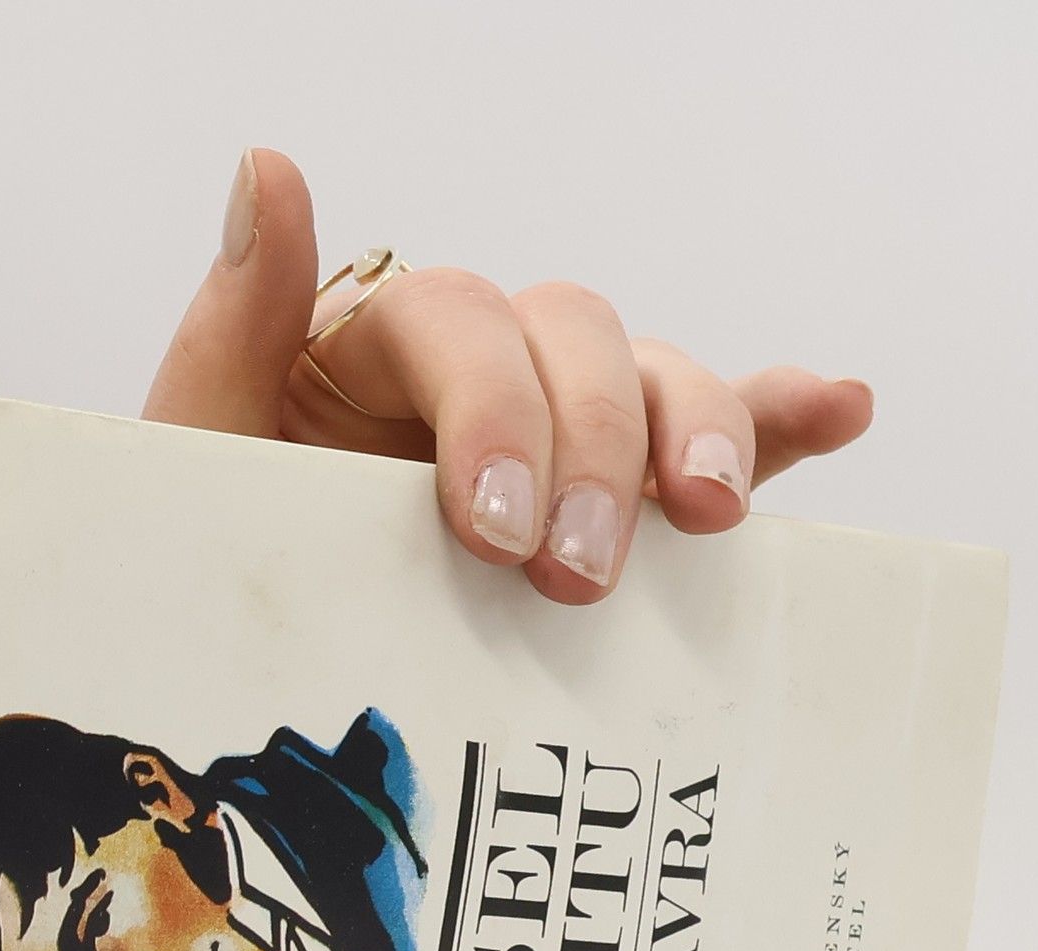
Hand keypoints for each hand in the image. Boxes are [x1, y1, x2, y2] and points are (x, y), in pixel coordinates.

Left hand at [144, 148, 872, 601]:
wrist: (253, 696)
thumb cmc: (217, 581)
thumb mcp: (199, 468)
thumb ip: (230, 330)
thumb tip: (268, 168)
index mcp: (373, 352)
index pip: (457, 320)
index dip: (493, 407)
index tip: (492, 530)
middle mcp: (476, 376)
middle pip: (572, 337)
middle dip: (593, 446)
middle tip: (578, 571)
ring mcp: (553, 434)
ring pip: (653, 380)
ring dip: (699, 430)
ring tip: (712, 511)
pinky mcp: (610, 499)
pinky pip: (709, 440)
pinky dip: (776, 423)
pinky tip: (838, 415)